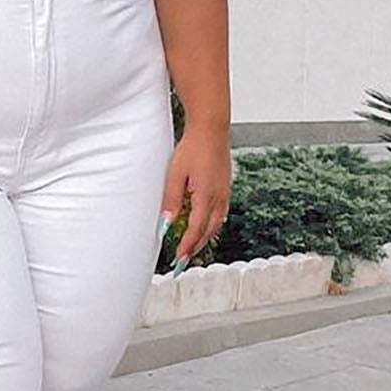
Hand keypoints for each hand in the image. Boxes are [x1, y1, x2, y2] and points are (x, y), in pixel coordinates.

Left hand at [160, 125, 231, 271]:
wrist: (211, 129)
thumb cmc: (193, 148)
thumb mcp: (175, 174)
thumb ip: (171, 201)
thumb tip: (165, 223)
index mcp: (206, 197)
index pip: (195, 230)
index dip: (186, 247)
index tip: (178, 259)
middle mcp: (219, 198)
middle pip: (208, 231)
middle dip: (195, 247)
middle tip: (183, 261)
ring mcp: (224, 193)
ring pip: (216, 224)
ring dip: (203, 238)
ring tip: (191, 247)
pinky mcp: (225, 187)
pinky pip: (220, 213)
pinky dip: (211, 225)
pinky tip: (204, 226)